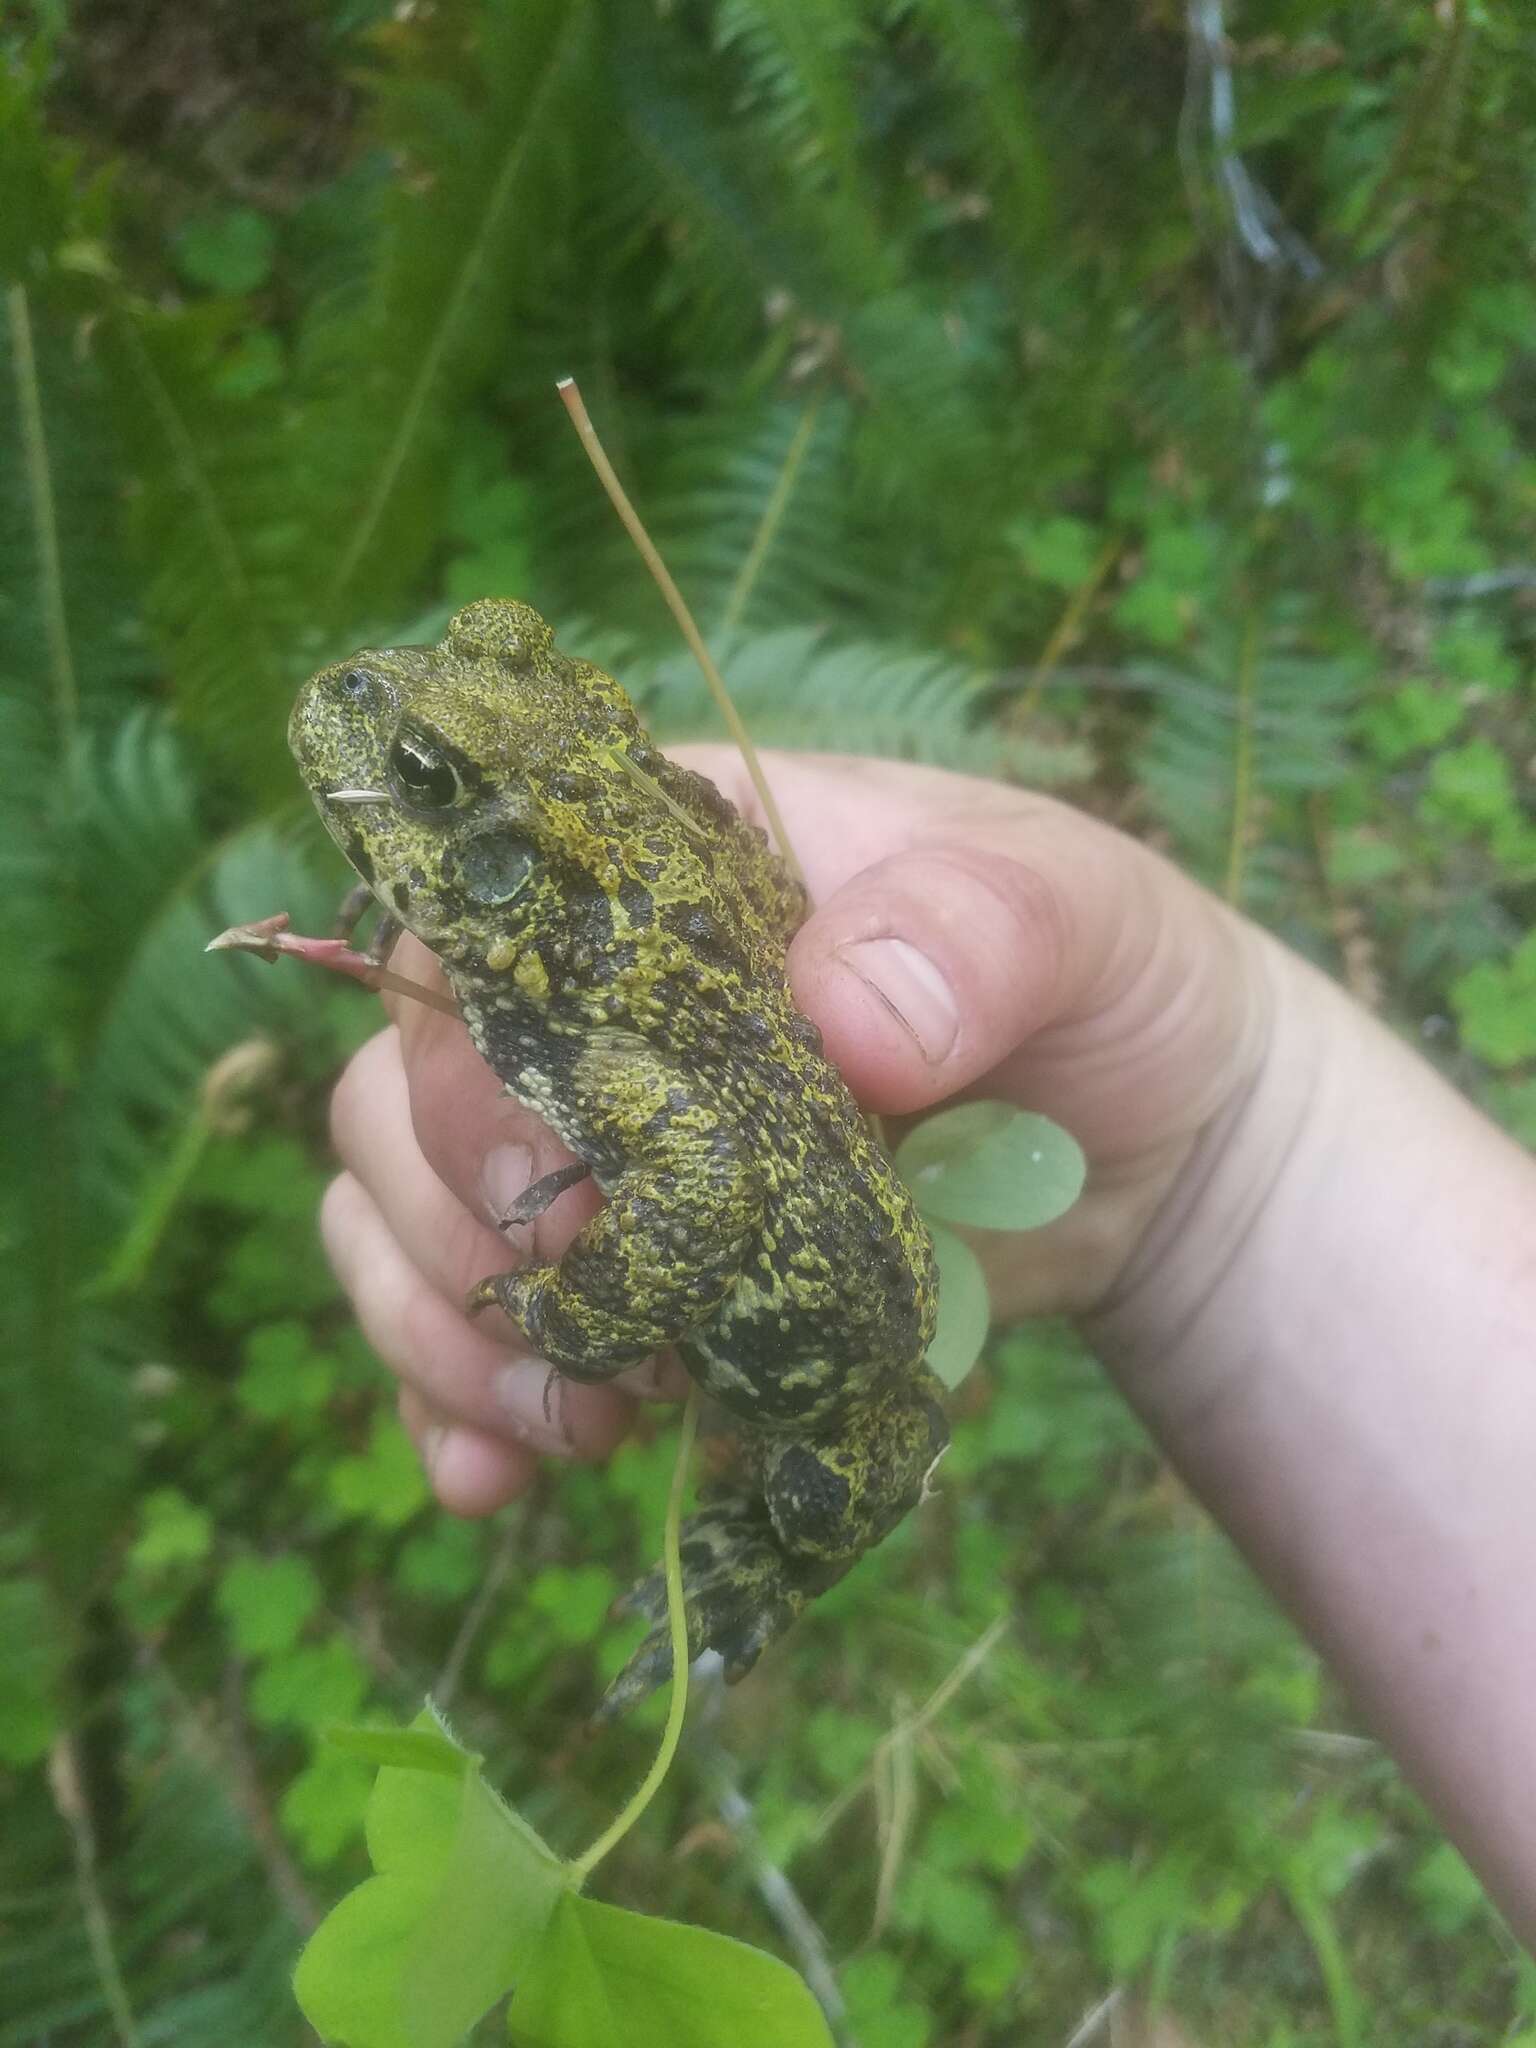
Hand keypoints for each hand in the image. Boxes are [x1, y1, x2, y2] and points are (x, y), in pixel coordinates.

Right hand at [321, 748, 1270, 1513]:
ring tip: (579, 1415)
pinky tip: (500, 1481)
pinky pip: (464, 1334)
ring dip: (450, 1330)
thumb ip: (976, 936)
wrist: (1162, 1151)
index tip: (575, 1175)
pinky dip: (455, 1410)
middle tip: (596, 1308)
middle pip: (406, 1093)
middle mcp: (591, 1005)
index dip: (478, 1058)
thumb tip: (843, 1022)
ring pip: (400, 1214)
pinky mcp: (625, 1277)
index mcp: (664, 879)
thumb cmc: (1110, 987)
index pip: (484, 934)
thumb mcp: (1079, 920)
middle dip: (469, 1222)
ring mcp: (595, 1147)